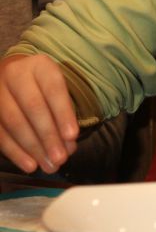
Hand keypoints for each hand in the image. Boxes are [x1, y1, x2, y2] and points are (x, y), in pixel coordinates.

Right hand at [0, 55, 78, 172]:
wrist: (15, 75)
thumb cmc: (43, 86)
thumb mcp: (57, 88)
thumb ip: (63, 113)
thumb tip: (67, 145)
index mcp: (39, 66)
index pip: (53, 89)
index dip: (63, 113)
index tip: (72, 136)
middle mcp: (15, 74)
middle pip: (33, 106)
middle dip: (48, 135)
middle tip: (60, 158)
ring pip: (14, 122)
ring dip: (33, 147)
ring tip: (49, 165)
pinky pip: (0, 133)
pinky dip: (15, 152)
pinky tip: (30, 165)